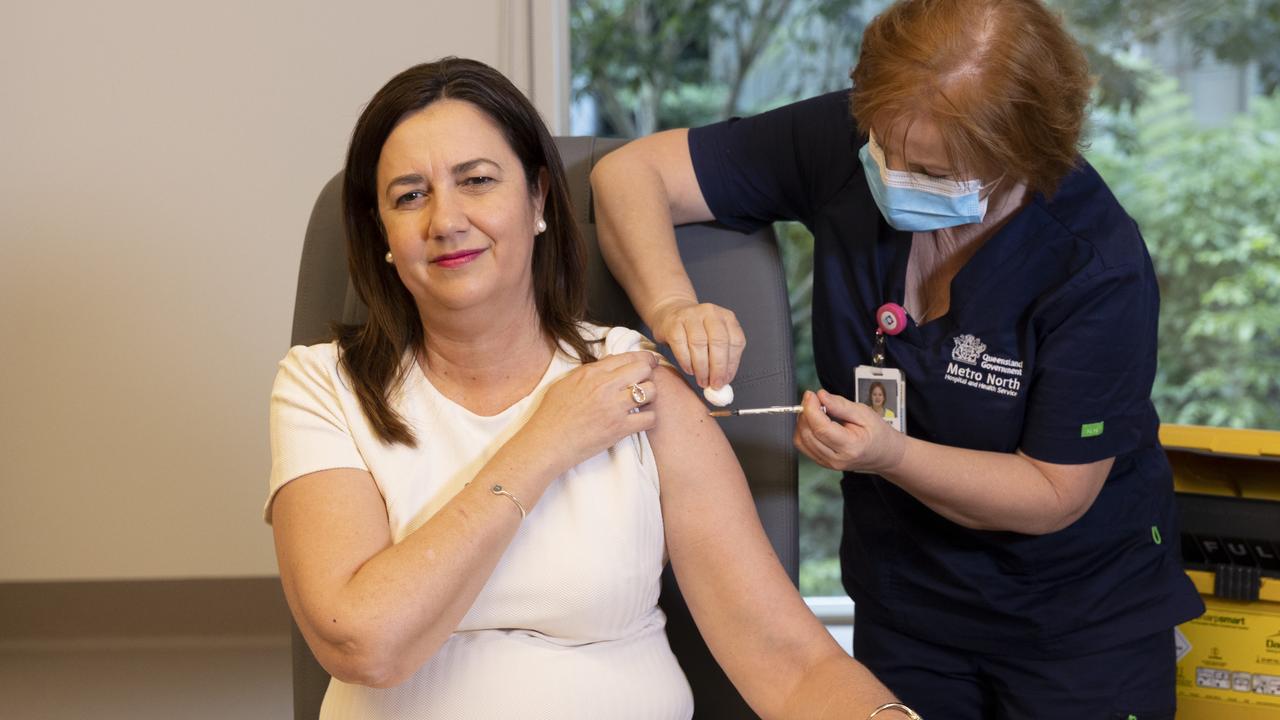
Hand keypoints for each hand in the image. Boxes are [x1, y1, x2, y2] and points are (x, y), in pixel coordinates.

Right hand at [522, 350, 659, 469]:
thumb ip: (589, 371)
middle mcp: (605, 385)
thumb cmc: (551, 415)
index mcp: (592, 372)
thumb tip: (611, 361)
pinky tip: (641, 420)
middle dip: (649, 374)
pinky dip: (649, 419)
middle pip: (644, 369)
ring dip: (650, 396)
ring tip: (642, 402)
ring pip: (651, 391)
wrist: (547, 443)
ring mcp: (614, 407)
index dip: (643, 358)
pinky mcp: (620, 428)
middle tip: (647, 381)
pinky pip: (650, 418)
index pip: (627, 356)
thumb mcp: (566, 383)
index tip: (649, 362)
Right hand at [650, 297, 744, 388]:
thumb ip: (722, 358)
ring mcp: (691, 316)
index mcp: (727, 317)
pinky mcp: (674, 324)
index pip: (736, 341)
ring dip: (702, 368)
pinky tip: (689, 370)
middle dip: (717, 368)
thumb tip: (724, 382)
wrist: (670, 314)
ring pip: (699, 344)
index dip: (732, 364)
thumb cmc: (695, 331)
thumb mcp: (714, 338)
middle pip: (718, 342)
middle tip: (714, 384)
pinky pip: (681, 345)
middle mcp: (710, 313)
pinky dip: (686, 362)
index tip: (726, 381)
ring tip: (702, 380)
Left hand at [793, 390, 905, 473]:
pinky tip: (814, 422)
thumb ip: (840, 405)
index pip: (821, 428)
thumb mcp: (864, 413)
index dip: (811, 408)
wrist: (884, 454)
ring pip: (801, 440)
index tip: (811, 395)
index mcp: (851, 447)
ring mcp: (827, 463)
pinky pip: (803, 445)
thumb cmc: (878, 434)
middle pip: (808, 434)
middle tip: (814, 399)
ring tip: (816, 410)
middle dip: (806, 412)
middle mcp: (837, 459)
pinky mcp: (821, 462)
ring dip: (803, 421)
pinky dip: (804, 430)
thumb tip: (821, 396)